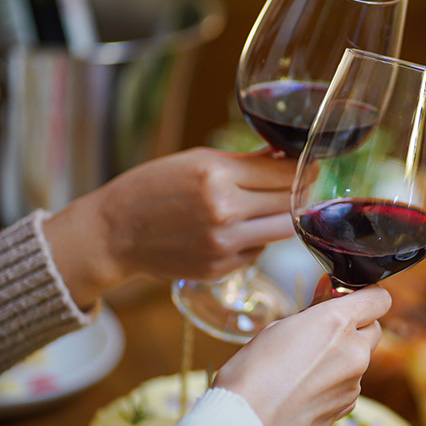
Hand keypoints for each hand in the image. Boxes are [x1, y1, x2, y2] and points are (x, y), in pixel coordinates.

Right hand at [45, 147, 296, 306]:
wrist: (114, 233)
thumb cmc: (153, 188)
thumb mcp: (196, 160)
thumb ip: (244, 161)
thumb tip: (285, 156)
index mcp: (216, 175)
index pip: (281, 171)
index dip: (302, 167)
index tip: (311, 164)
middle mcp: (223, 211)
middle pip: (289, 201)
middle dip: (301, 190)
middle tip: (306, 183)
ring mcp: (223, 244)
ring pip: (282, 230)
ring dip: (286, 216)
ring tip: (278, 205)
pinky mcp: (220, 268)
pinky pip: (258, 251)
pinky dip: (257, 239)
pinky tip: (241, 229)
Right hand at [212, 282, 389, 425]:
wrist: (246, 424)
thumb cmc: (252, 373)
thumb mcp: (279, 327)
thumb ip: (313, 311)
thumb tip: (327, 294)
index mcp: (338, 323)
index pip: (378, 299)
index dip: (365, 296)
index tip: (349, 298)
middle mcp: (354, 352)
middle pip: (373, 329)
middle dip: (354, 327)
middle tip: (323, 331)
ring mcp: (354, 382)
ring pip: (359, 359)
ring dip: (341, 356)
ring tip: (303, 366)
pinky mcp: (347, 406)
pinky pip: (349, 384)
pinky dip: (334, 381)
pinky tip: (304, 388)